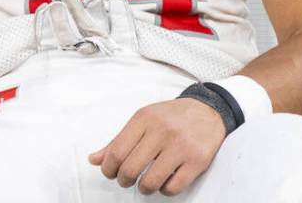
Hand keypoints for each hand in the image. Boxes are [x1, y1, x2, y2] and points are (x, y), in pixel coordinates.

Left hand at [89, 98, 226, 195]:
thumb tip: (94, 160)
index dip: (108, 168)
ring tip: (144, 184)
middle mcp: (161, 131)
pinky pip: (173, 187)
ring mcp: (180, 147)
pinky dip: (164, 191)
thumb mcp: (142, 120)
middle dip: (123, 180)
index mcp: (143, 119)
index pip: (117, 150)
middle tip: (126, 180)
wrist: (207, 111)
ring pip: (151, 181)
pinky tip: (164, 183)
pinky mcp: (197, 161)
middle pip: (131, 168)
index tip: (110, 173)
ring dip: (143, 188)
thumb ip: (118, 140)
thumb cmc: (170, 117)